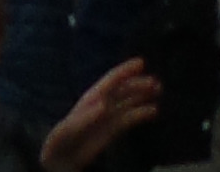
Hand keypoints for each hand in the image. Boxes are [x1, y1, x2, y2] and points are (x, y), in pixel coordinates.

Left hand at [44, 58, 163, 171]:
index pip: (111, 80)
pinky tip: (153, 111)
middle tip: (156, 82)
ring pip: (128, 102)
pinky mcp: (112, 130)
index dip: (125, 70)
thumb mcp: (70, 128)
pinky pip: (130, 118)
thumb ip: (87, 116)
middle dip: (138, 84)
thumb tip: (104, 103)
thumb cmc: (62, 140)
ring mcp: (108, 116)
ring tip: (159, 90)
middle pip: (123, 90)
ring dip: (142, 95)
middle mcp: (102, 104)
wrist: (60, 158)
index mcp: (91, 98)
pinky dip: (142, 113)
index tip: (141, 62)